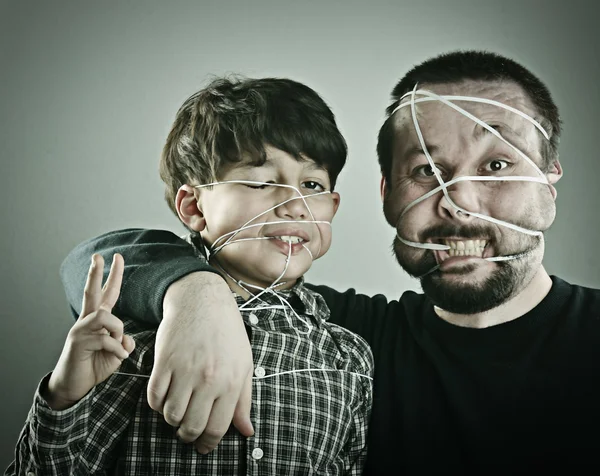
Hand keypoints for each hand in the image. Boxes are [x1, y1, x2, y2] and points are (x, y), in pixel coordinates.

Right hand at [46, 254, 134, 409]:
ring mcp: (80, 329)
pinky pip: (106, 339)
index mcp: (97, 320)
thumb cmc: (94, 366)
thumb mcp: (117, 353)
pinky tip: (119, 358)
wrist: (74, 386)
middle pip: (91, 291)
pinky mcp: (78, 342)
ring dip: (117, 330)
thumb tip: (127, 338)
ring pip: (105, 316)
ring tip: (118, 347)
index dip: (113, 275)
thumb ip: (124, 342)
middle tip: (99, 256)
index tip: (116, 257)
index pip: (106, 293)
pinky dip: (117, 349)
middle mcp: (87, 320)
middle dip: (96, 272)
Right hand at [147, 272, 253, 453]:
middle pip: (191, 426)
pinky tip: (165, 396)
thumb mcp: (244, 364)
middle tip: (187, 432)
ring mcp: (185, 370)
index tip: (203, 447)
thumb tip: (247, 431)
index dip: (209, 443)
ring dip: (172, 419)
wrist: (203, 301)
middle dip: (188, 436)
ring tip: (178, 411)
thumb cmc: (228, 333)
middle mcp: (208, 378)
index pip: (218, 427)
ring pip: (170, 415)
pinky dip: (157, 404)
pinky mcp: (164, 361)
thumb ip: (243, 400)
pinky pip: (154, 397)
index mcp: (231, 381)